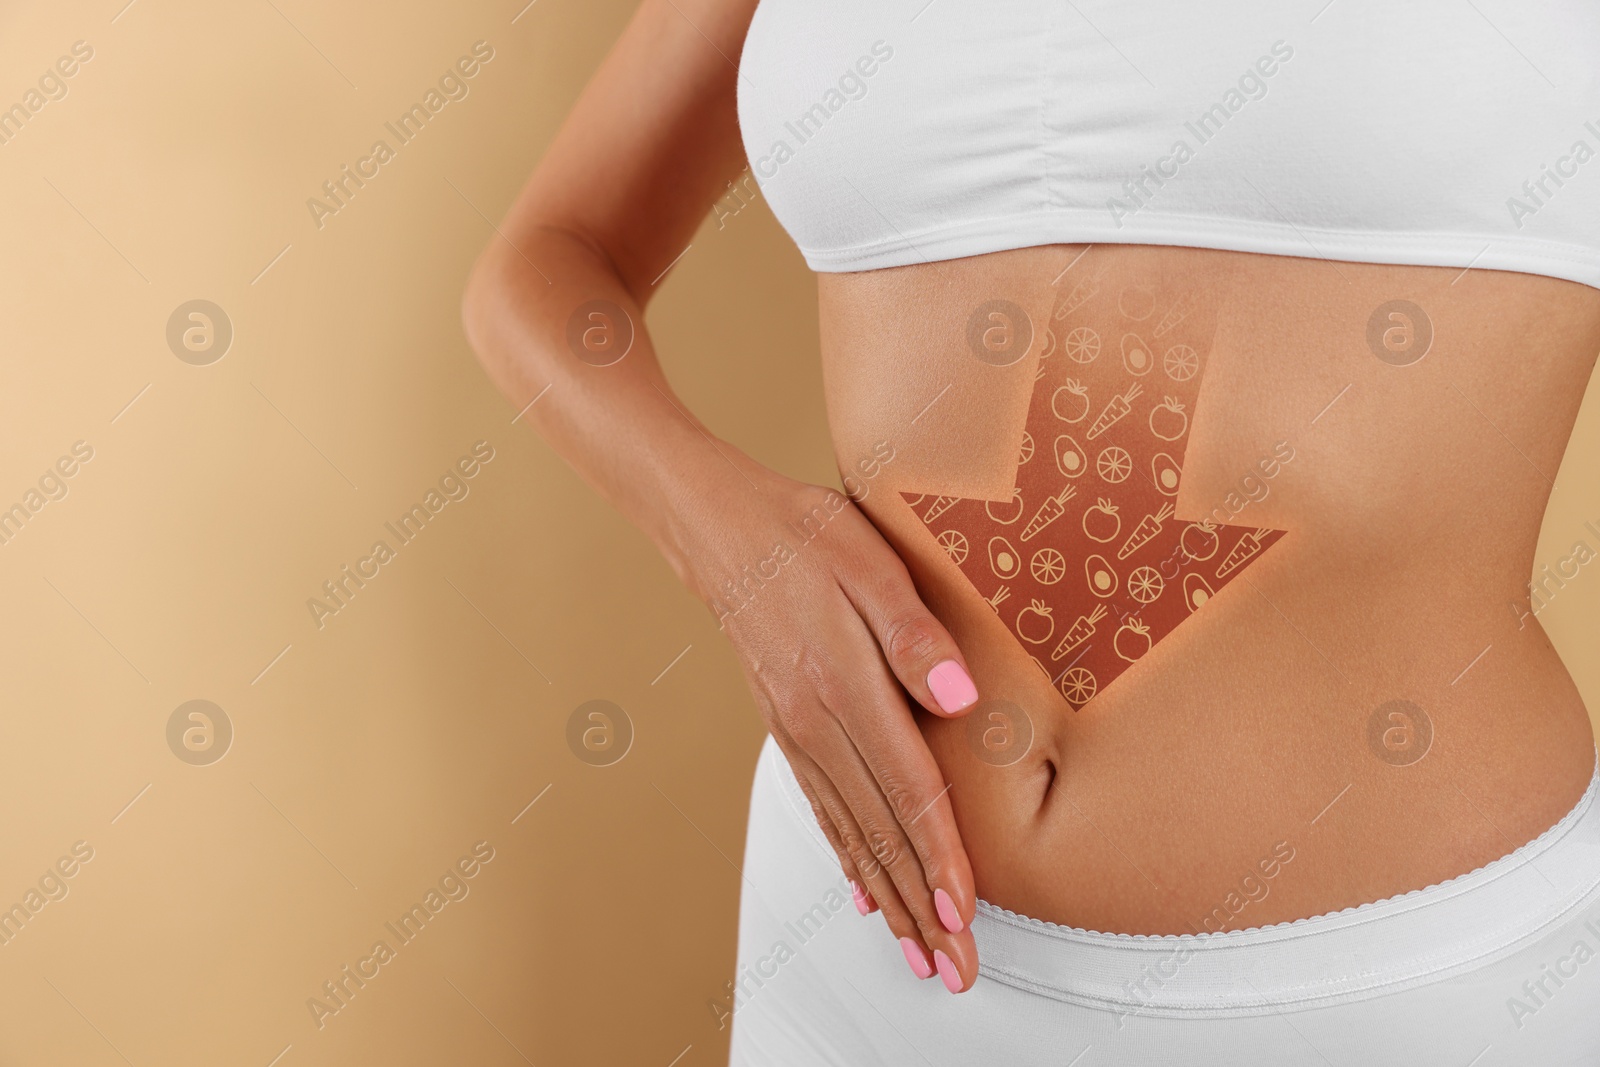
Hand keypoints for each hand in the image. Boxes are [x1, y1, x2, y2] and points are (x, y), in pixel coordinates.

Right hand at [677, 462, 982, 991]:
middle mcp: (815, 724)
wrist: (718, 526)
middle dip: (920, 909)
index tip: (966, 918)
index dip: (940, 860)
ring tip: (916, 953)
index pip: (907, 792)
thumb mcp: (868, 561)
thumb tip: (957, 696)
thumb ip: (914, 635)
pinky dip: (847, 857)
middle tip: (952, 972)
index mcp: (842, 687)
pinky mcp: (787, 725)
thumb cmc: (799, 532)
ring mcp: (796, 730)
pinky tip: (863, 890)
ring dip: (889, 898)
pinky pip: (823, 807)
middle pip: (880, 833)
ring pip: (851, 833)